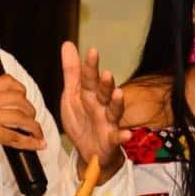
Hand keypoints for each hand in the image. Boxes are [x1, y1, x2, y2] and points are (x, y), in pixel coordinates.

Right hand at [0, 75, 44, 195]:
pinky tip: (33, 145)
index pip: (6, 81)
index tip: (26, 102)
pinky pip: (14, 135)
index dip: (22, 91)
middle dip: (31, 112)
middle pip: (17, 99)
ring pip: (18, 116)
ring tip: (37, 135)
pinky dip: (28, 142)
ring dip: (33, 128)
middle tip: (33, 124)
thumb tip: (17, 109)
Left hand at [59, 42, 129, 182]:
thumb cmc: (82, 120)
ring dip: (117, 103)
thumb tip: (68, 44)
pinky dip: (122, 137)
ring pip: (114, 111)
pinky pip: (117, 138)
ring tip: (119, 94)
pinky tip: (126, 134)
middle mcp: (101, 106)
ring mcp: (108, 123)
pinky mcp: (111, 140)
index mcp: (90, 95)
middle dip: (106, 84)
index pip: (90, 78)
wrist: (90, 151)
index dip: (91, 66)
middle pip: (104, 93)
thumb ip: (72, 72)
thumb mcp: (72, 95)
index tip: (92, 52)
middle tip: (106, 74)